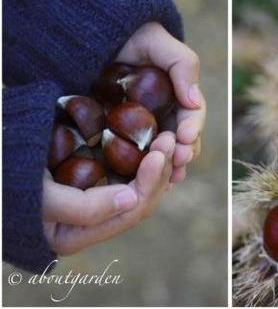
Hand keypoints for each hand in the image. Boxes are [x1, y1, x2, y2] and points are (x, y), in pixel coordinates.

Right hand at [43, 132, 173, 254]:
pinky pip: (124, 176)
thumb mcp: (46, 202)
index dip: (149, 183)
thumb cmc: (10, 191)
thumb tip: (131, 199)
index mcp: (81, 235)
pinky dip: (140, 161)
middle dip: (158, 170)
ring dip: (154, 164)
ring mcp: (93, 204)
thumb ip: (87, 208)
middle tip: (167, 139)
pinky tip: (150, 144)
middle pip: (140, 201)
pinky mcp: (89, 185)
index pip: (131, 212)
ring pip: (137, 188)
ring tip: (165, 138)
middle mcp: (91, 223)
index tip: (158, 154)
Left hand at [115, 22, 205, 182]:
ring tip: (168, 178)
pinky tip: (145, 180)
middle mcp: (165, 116)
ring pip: (163, 153)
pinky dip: (145, 171)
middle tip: (179, 159)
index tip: (186, 136)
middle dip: (184, 151)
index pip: (192, 116)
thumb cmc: (130, 37)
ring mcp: (144, 129)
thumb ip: (183, 65)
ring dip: (169, 166)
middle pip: (182, 141)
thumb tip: (195, 102)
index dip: (192, 128)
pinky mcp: (124, 138)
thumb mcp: (158, 42)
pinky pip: (138, 159)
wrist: (95, 39)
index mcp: (177, 97)